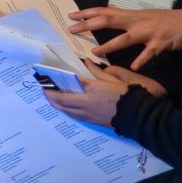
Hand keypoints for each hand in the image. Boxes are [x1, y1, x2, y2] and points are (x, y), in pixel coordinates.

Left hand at [45, 63, 166, 127]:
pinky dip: (65, 109)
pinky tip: (64, 105)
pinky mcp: (91, 121)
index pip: (68, 84)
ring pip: (64, 110)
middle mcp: (85, 103)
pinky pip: (73, 115)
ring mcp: (87, 114)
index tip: (46, 76)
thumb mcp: (113, 79)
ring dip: (55, 103)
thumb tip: (87, 61)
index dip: (55, 81)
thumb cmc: (127, 94)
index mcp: (91, 90)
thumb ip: (97, 71)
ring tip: (50, 96)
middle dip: (48, 94)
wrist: (138, 116)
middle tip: (43, 87)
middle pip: (60, 100)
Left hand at [68, 6, 181, 68]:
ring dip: (110, 45)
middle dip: (89, 25)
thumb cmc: (165, 19)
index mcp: (131, 15)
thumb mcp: (142, 14)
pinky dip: (142, 59)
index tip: (71, 16)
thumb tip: (108, 9)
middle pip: (109, 21)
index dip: (87, 12)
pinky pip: (149, 53)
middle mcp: (137, 22)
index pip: (105, 11)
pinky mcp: (160, 43)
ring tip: (95, 52)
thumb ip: (125, 14)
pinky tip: (134, 66)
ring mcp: (148, 33)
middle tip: (72, 29)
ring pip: (126, 38)